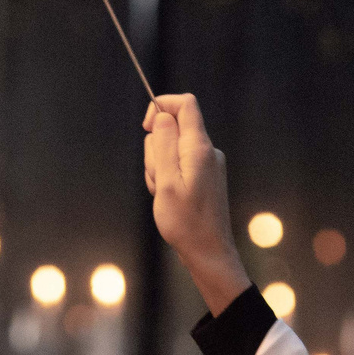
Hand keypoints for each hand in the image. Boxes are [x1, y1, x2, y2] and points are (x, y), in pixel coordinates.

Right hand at [143, 94, 253, 315]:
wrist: (208, 249)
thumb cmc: (184, 221)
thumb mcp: (166, 182)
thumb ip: (164, 146)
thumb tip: (162, 116)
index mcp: (199, 148)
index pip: (185, 105)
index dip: (161, 106)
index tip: (145, 126)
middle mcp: (207, 150)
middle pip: (173, 128)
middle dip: (155, 147)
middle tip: (156, 178)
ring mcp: (207, 162)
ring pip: (171, 149)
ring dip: (159, 167)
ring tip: (163, 192)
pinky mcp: (204, 174)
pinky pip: (178, 164)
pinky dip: (166, 177)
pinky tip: (169, 197)